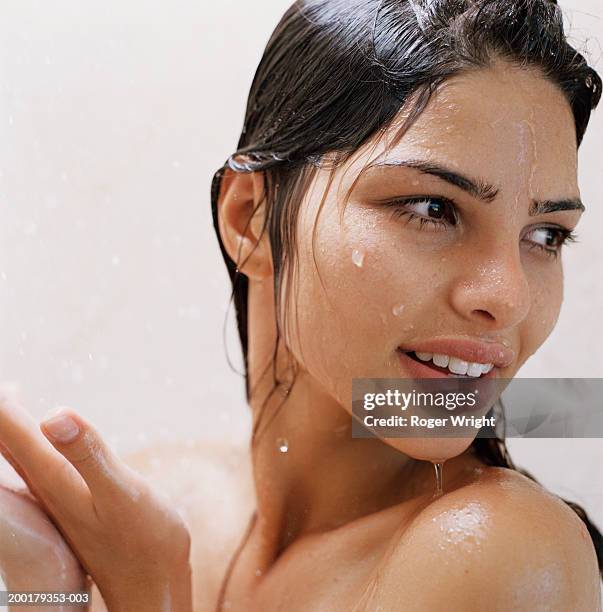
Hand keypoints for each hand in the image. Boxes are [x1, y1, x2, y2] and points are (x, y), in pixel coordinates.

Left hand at [0, 383, 192, 611]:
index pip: (10, 430)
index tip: (0, 382)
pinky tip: (42, 437)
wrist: (152, 586)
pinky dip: (31, 440)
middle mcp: (46, 485)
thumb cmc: (145, 540)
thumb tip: (52, 414)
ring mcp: (58, 496)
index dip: (0, 402)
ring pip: (17, 452)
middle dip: (1, 411)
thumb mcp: (122, 493)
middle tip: (3, 385)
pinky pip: (37, 461)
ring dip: (9, 425)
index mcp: (53, 476)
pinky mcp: (72, 501)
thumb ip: (88, 455)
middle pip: (5, 441)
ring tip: (7, 401)